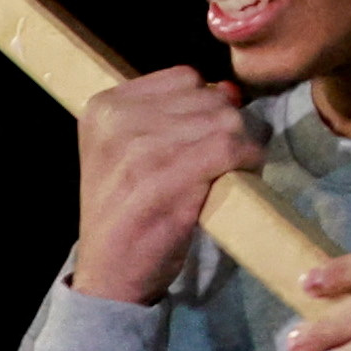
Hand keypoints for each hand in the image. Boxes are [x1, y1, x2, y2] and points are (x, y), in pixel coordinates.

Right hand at [69, 66, 268, 304]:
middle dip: (227, 128)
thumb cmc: (130, 210)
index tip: (200, 141)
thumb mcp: (132, 151)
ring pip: (225, 120)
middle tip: (218, 164)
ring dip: (241, 147)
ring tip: (224, 174)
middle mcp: (116, 120)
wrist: (109, 274)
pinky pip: (230, 148)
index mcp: (103, 106)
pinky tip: (235, 181)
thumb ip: (174, 114)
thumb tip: (231, 89)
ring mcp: (137, 149)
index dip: (205, 108)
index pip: (184, 77)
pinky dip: (247, 162)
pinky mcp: (164, 179)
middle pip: (209, 97)